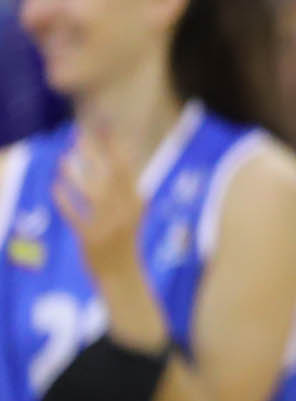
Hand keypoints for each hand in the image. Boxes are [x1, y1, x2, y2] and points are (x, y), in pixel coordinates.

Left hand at [53, 123, 148, 292]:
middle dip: (94, 153)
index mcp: (136, 201)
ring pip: (93, 194)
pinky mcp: (91, 239)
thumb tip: (113, 156)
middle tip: (78, 135)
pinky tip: (55, 187)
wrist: (122, 275)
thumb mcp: (130, 211)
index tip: (104, 125)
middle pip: (110, 175)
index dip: (115, 145)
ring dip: (77, 175)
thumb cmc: (123, 239)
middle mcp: (125, 210)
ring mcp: (109, 225)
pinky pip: (77, 216)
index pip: (126, 166)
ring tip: (63, 159)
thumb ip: (121, 188)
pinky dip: (66, 201)